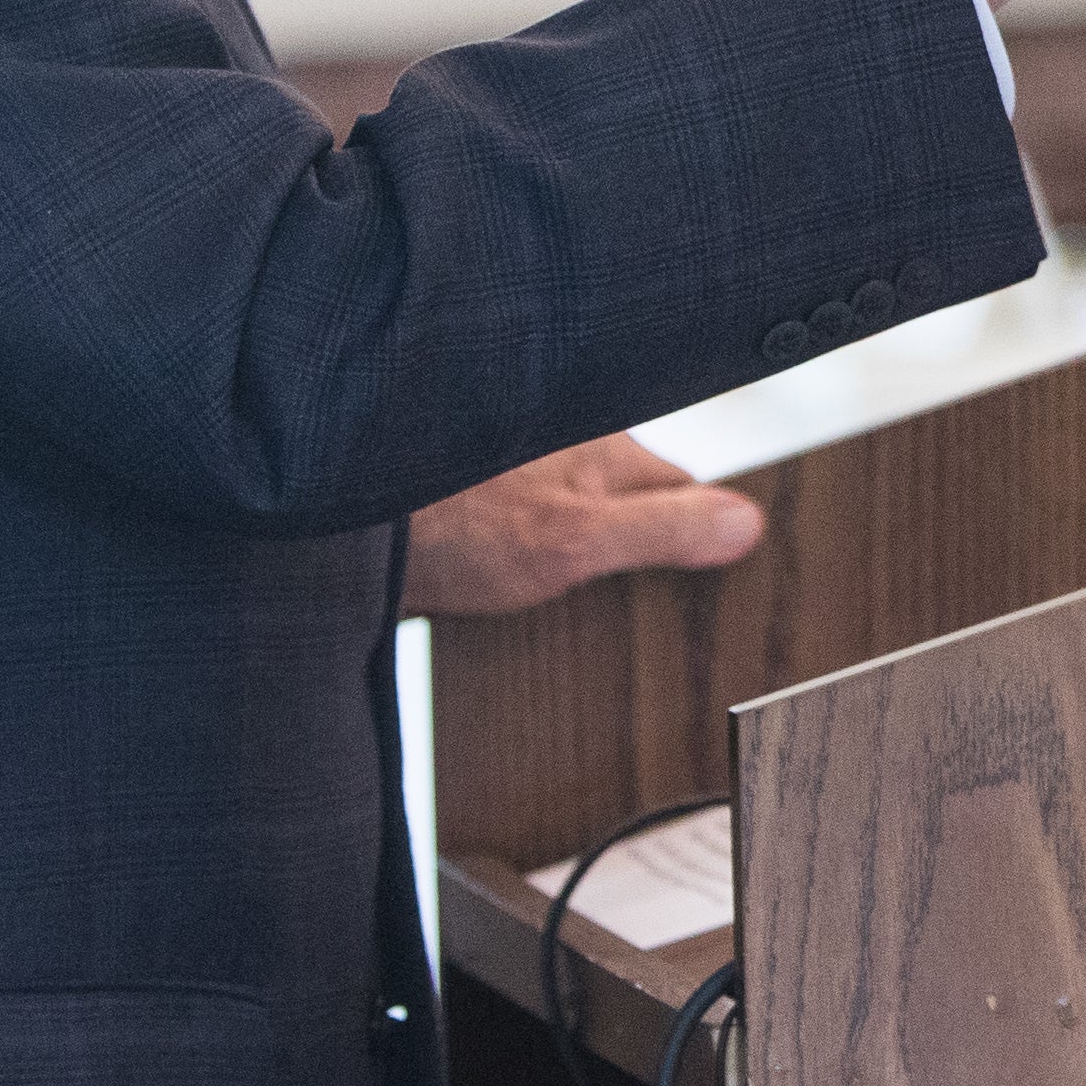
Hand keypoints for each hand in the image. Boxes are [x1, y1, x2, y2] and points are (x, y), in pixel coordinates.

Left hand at [403, 435, 765, 620]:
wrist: (338, 539)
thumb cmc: (452, 522)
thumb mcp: (571, 538)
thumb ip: (660, 529)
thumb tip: (748, 523)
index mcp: (604, 449)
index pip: (685, 493)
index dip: (707, 535)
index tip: (722, 589)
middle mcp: (565, 458)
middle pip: (634, 509)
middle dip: (647, 556)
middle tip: (666, 626)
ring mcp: (517, 486)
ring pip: (580, 530)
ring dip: (586, 574)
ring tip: (598, 635)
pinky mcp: (474, 521)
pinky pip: (527, 551)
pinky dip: (535, 582)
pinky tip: (529, 620)